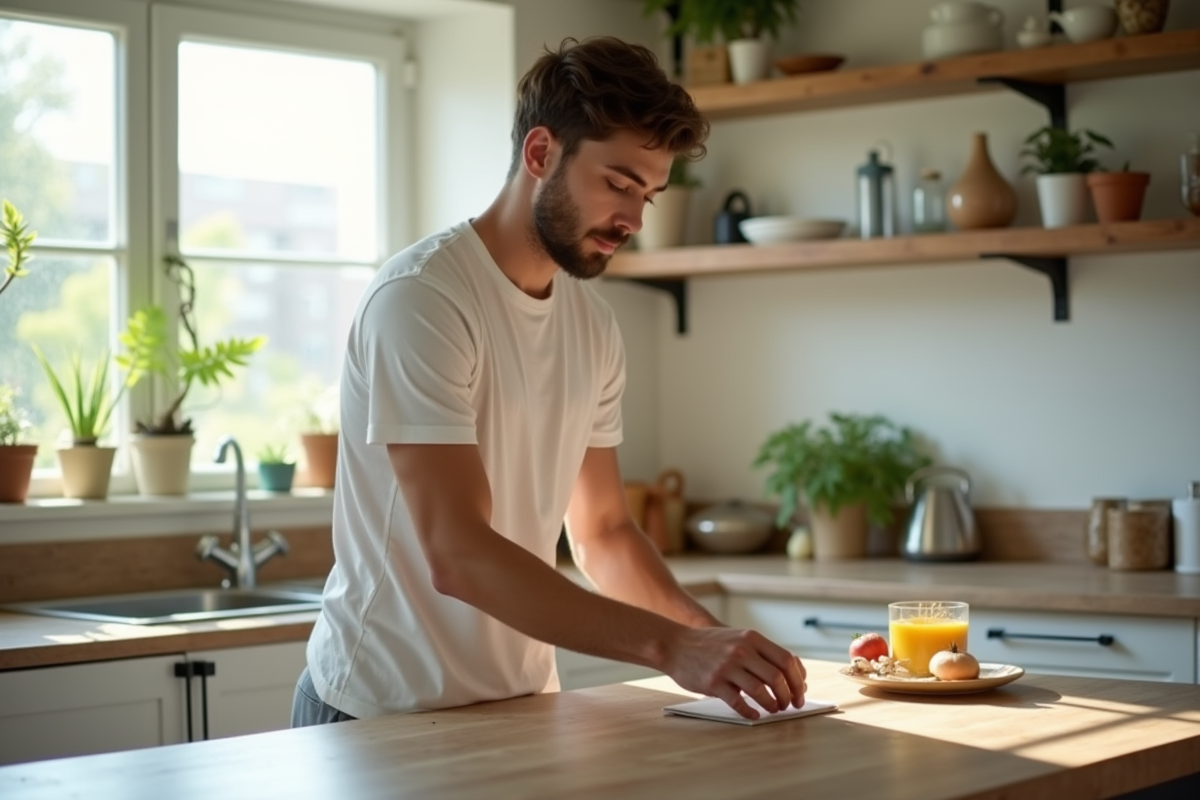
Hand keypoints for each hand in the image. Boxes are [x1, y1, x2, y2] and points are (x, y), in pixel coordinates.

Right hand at [662, 627, 806, 719]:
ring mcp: (727, 666)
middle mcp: (742, 650)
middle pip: (777, 677)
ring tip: (774, 710)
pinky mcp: (713, 682)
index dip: (798, 680)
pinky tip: (754, 714)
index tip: (800, 692)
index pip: (787, 660)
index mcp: (752, 638)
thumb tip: (793, 674)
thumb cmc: (710, 645)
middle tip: (790, 705)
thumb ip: (762, 653)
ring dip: (772, 705)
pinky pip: (738, 702)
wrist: (675, 644)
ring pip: (760, 691)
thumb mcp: (738, 638)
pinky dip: (750, 711)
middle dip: (788, 696)